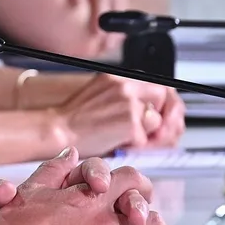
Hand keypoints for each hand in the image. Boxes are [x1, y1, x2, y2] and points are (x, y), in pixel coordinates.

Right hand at [56, 74, 174, 153]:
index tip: (163, 113)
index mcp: (119, 78)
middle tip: (159, 132)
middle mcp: (126, 86)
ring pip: (157, 121)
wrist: (58, 130)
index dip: (163, 102)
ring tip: (133, 140)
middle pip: (164, 97)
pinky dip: (137, 147)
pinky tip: (122, 145)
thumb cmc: (76, 119)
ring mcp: (129, 104)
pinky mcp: (130, 124)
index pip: (156, 83)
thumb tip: (153, 110)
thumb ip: (127, 97)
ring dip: (149, 135)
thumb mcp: (102, 95)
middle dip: (166, 117)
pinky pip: (146, 139)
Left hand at [64, 0, 128, 52]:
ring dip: (114, 27)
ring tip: (108, 45)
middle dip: (99, 14)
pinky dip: (120, 31)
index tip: (75, 4)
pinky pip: (125, 14)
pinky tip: (115, 43)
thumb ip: (59, 1)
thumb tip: (43, 25)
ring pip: (117, 5)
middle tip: (96, 33)